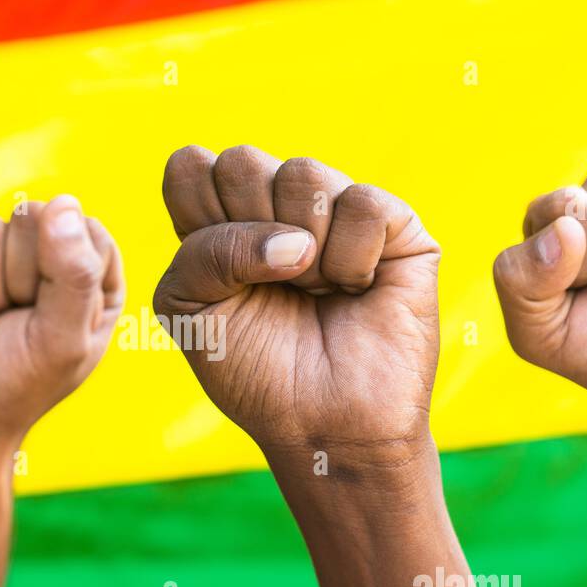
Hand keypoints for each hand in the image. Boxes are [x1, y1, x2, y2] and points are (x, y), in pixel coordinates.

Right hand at [0, 195, 124, 447]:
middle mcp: (46, 264)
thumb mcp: (61, 339)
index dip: (60, 266)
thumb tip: (64, 203)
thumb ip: (74, 272)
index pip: (84, 227)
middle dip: (15, 277)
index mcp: (92, 281)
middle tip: (13, 323)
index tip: (51, 312)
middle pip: (30, 217)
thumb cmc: (15, 389)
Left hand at [152, 145, 439, 452]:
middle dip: (245, 232)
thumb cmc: (254, 371)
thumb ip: (202, 253)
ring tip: (315, 292)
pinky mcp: (397, 227)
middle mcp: (278, 206)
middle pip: (240, 161)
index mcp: (223, 220)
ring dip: (301, 251)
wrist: (320, 424)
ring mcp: (338, 211)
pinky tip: (356, 290)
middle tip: (269, 286)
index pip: (189, 166)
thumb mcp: (189, 309)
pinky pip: (363, 204)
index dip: (197, 215)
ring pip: (302, 174)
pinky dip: (351, 259)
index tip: (217, 276)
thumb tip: (296, 242)